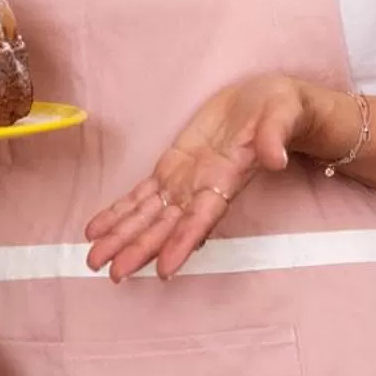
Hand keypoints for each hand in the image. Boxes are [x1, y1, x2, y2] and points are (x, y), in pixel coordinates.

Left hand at [84, 76, 318, 282]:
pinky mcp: (173, 166)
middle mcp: (202, 189)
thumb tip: (275, 158)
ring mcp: (185, 181)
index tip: (165, 269)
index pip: (203, 218)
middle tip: (113, 273)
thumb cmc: (279, 111)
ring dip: (122, 237)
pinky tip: (96, 229)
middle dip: (140, 248)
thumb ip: (274, 137)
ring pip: (148, 215)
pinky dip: (119, 211)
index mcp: (228, 180)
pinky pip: (142, 194)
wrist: (268, 101)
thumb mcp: (281, 116)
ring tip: (94, 258)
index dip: (183, 242)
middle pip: (167, 225)